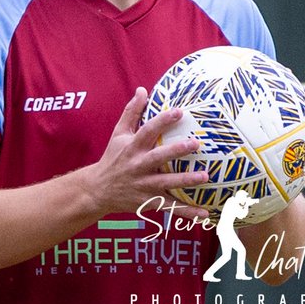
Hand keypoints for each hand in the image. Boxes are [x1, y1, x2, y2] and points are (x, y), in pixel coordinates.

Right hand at [85, 87, 209, 218]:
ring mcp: (144, 185)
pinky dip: (188, 212)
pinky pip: (171, 207)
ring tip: (205, 176)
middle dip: (177, 150)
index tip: (179, 111)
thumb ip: (131, 112)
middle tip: (195, 144)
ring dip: (187, 181)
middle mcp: (138, 166)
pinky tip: (205, 213)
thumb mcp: (118, 133)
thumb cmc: (113, 157)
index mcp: (132, 147)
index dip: (162, 120)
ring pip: (168, 183)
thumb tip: (143, 90)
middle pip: (159, 157)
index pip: (147, 131)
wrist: (99, 189)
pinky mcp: (149, 202)